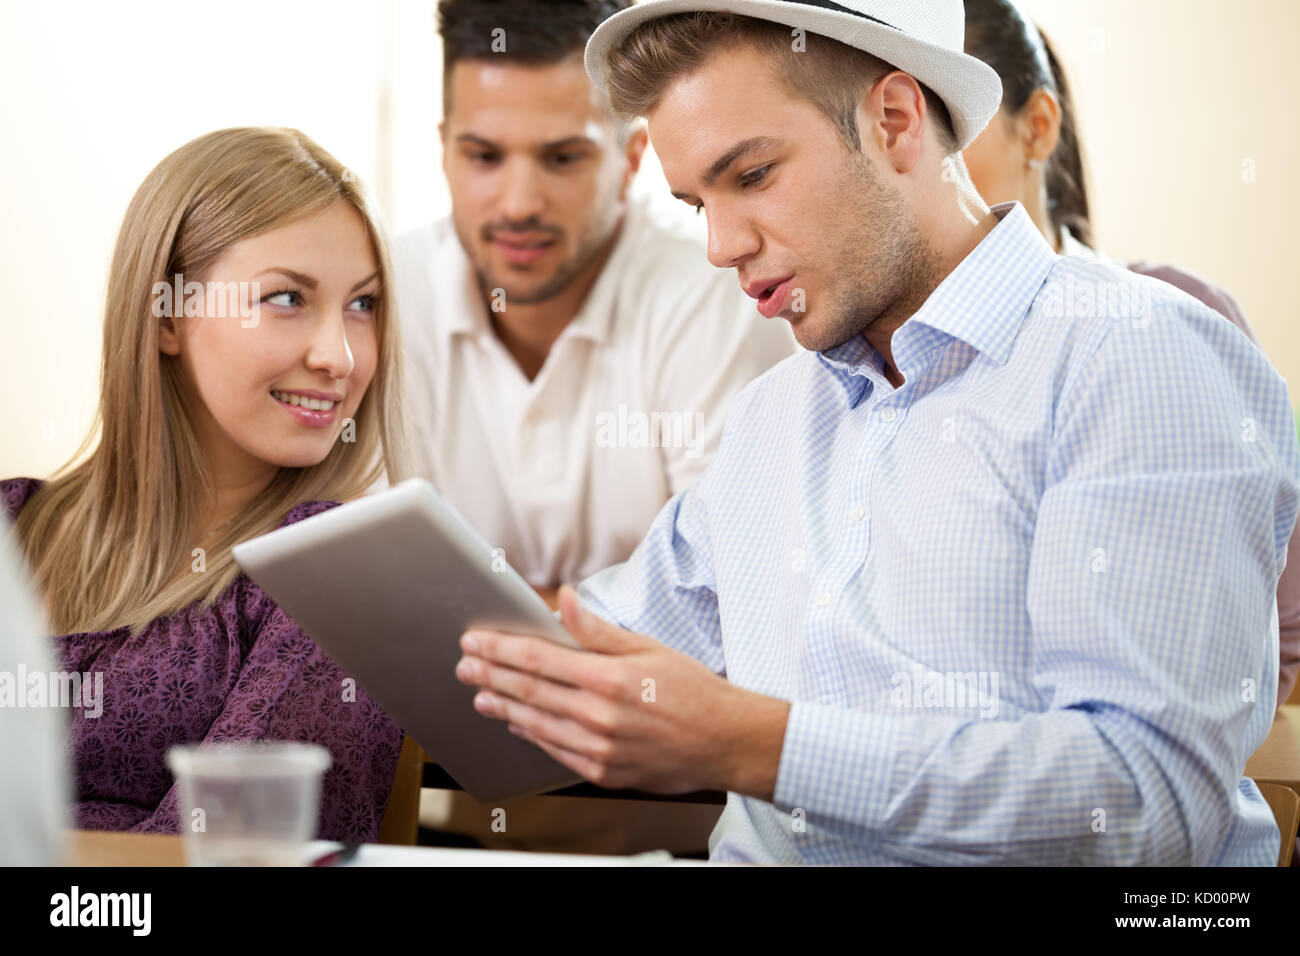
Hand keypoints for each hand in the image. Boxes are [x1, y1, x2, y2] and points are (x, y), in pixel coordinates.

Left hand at [455, 585, 789, 797]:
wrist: (725, 743)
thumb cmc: (693, 692)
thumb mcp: (648, 648)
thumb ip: (597, 629)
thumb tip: (563, 600)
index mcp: (609, 678)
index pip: (539, 658)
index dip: (500, 648)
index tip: (475, 640)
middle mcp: (599, 716)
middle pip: (530, 691)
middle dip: (491, 675)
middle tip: (465, 665)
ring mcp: (599, 749)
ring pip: (536, 724)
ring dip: (503, 707)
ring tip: (480, 694)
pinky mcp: (603, 772)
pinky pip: (556, 751)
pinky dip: (531, 735)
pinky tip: (517, 723)